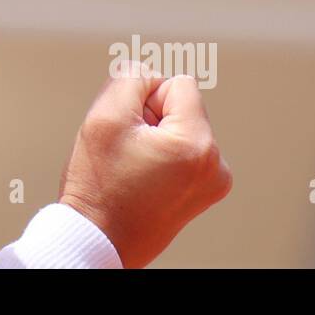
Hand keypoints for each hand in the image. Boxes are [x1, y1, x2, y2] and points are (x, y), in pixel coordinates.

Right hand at [57, 61, 232, 267]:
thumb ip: (131, 77)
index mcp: (198, 145)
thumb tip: (149, 74)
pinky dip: (163, 157)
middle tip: (127, 151)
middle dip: (152, 119)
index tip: (130, 129)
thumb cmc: (98, 184)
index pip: (178, 84)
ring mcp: (213, 183)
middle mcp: (216, 165)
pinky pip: (184, 152)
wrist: (98, 240)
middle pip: (182, 107)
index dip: (145, 98)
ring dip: (155, 138)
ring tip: (133, 167)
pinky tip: (142, 178)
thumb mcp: (105, 115)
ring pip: (181, 128)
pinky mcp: (204, 194)